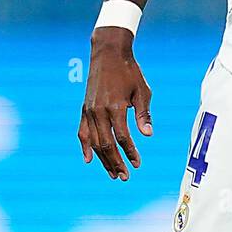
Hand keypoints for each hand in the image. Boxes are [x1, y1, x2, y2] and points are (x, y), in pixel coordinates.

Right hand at [78, 29, 152, 178]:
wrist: (108, 54)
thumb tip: (148, 135)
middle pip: (106, 145)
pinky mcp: (84, 109)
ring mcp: (89, 111)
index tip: (137, 164)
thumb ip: (144, 114)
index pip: (122, 137)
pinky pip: (83, 132)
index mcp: (115, 107)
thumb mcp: (142, 91)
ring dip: (103, 160)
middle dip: (115, 163)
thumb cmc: (130, 72)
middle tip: (124, 177)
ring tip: (112, 174)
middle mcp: (99, 111)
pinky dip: (84, 146)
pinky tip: (88, 160)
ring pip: (94, 142)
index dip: (130, 152)